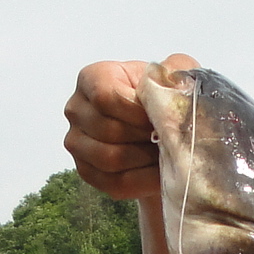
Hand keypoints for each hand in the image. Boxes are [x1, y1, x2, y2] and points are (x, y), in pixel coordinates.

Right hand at [63, 53, 199, 201]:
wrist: (161, 128)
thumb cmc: (163, 98)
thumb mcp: (175, 75)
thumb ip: (177, 71)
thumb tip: (176, 88)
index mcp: (92, 78)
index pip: (105, 96)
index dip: (137, 112)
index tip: (161, 118)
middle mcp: (76, 109)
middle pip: (108, 130)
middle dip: (145, 137)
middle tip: (171, 139)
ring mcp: (77, 143)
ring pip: (109, 158)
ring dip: (145, 159)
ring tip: (168, 153)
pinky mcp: (87, 172)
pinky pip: (114, 182)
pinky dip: (144, 180)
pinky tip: (162, 172)